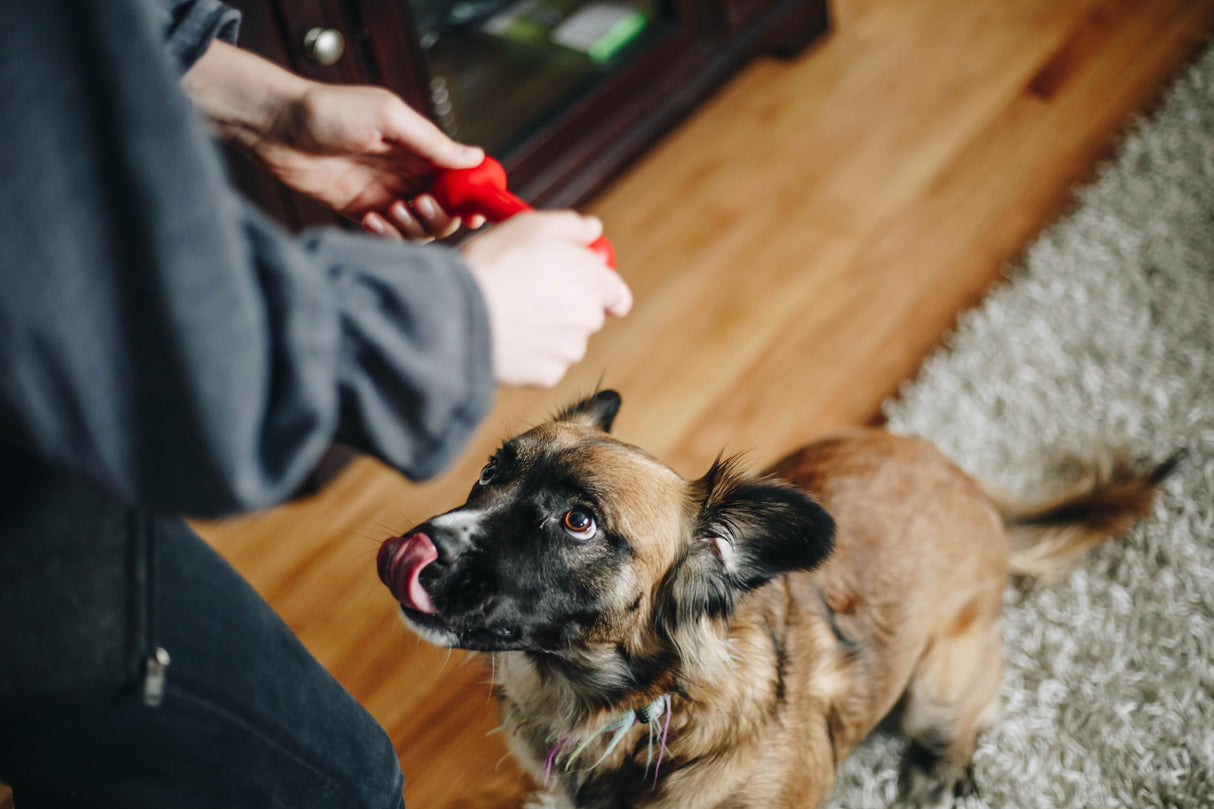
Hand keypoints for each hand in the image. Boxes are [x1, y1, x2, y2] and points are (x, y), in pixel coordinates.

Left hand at [184, 42, 483, 240]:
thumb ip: (432, 142)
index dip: (475, 198)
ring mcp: (386, 195)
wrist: (276, 127)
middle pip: (447, 211)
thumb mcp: (389, 116)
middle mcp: (408, 174)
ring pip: (421, 229)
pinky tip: (370, 218)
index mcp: (421, 148)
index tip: (479, 214)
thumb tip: (476, 157)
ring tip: (392, 210)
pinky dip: (387, 235)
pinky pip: (390, 236)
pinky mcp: (362, 213)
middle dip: (441, 216)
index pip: (462, 179)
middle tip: (420, 204)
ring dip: (414, 227)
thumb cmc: (329, 110)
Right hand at [460, 213, 632, 387]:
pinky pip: (544, 364)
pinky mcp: (548, 375)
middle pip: (586, 315)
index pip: (617, 294)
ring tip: (512, 316)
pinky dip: (530, 355)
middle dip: (564, 308)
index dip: (603, 291)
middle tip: (528, 296)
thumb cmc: (493, 264)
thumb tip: (593, 229)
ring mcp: (569, 349)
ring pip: (565, 342)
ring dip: (547, 332)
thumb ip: (571, 226)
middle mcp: (588, 317)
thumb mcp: (531, 226)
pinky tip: (507, 338)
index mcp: (591, 279)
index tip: (583, 289)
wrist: (459, 313)